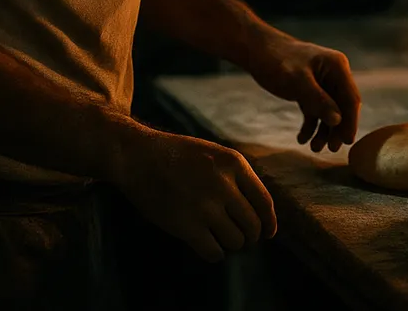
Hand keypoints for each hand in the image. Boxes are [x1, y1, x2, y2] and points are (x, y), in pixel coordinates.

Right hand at [112, 125, 276, 261]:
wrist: (138, 156)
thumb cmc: (176, 155)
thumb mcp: (213, 153)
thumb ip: (236, 175)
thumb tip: (258, 210)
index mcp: (234, 163)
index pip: (265, 202)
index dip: (269, 223)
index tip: (268, 234)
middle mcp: (224, 185)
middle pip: (253, 226)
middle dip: (249, 237)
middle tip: (240, 238)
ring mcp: (206, 206)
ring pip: (236, 241)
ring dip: (230, 245)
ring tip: (219, 239)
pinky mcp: (187, 226)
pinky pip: (214, 252)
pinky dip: (214, 254)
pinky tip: (207, 246)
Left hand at [246, 34, 361, 152]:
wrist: (256, 51)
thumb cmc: (277, 61)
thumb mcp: (297, 81)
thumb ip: (318, 100)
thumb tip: (338, 120)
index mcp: (337, 67)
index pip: (350, 98)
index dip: (350, 121)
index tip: (347, 142)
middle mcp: (333, 74)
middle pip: (342, 107)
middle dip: (336, 129)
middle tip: (330, 149)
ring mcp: (322, 82)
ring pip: (329, 111)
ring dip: (323, 130)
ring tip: (314, 148)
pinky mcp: (309, 89)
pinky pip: (315, 110)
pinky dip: (311, 125)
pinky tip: (302, 138)